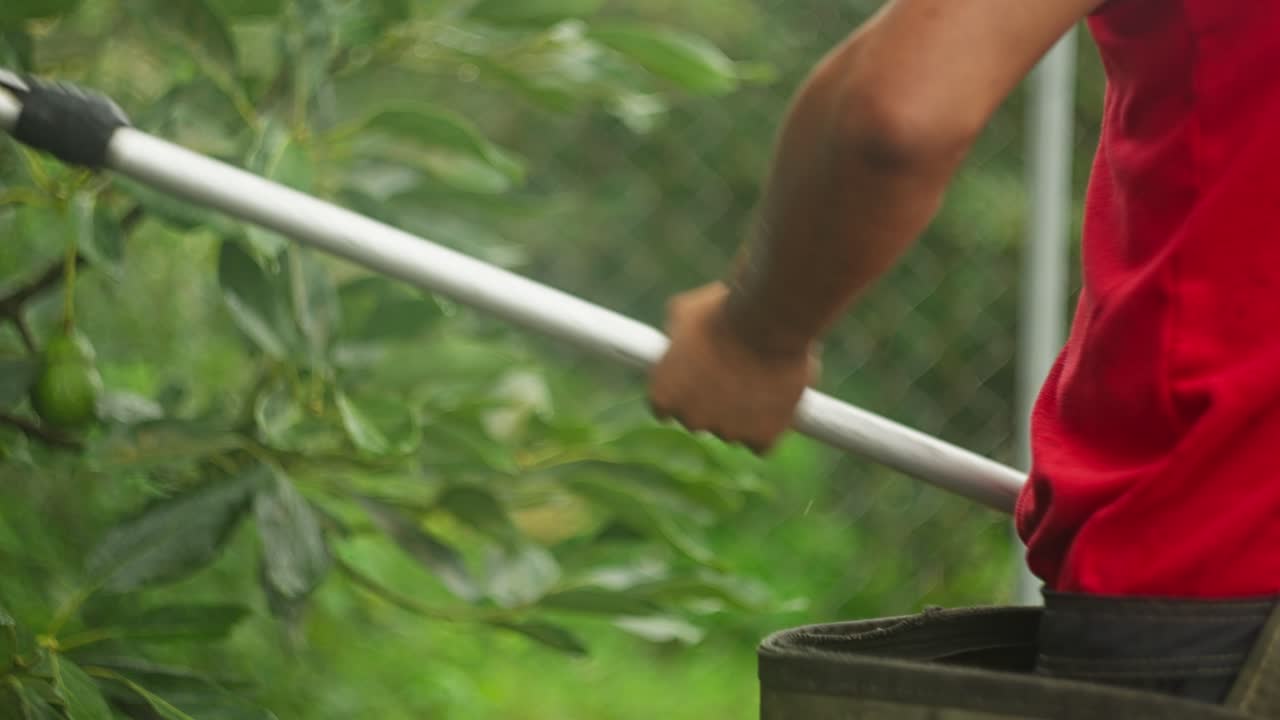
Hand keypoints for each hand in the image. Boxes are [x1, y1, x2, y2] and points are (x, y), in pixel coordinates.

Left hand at [648, 283, 819, 453]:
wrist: (766, 321)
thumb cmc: (724, 309)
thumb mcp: (686, 312)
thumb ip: (678, 334)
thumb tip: (680, 335)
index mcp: (663, 393)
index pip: (664, 407)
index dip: (682, 391)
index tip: (696, 379)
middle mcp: (690, 419)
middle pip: (698, 419)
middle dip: (711, 401)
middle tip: (732, 374)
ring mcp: (726, 431)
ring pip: (732, 430)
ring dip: (741, 413)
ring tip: (760, 379)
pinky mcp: (761, 438)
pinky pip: (761, 442)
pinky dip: (768, 426)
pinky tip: (775, 405)